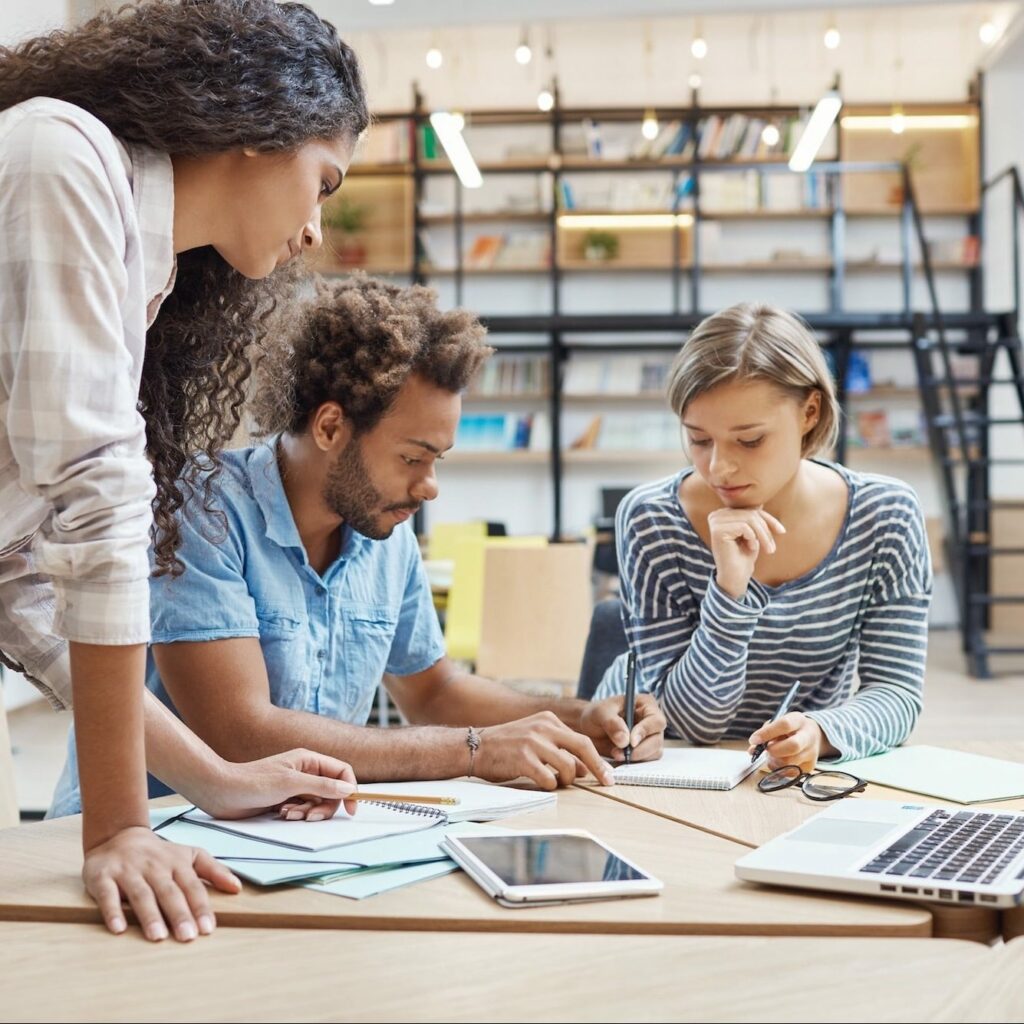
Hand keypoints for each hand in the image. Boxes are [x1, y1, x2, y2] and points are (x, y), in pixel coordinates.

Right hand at [82, 826, 240, 940]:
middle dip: (179, 914)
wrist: (119, 835)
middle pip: (169, 892)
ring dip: (150, 915)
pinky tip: (118, 929)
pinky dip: (112, 911)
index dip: (200, 907)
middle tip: (188, 937)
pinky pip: (107, 895)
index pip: (192, 886)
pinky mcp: (103, 877)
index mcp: (176, 863)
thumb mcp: (190, 856)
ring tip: (158, 937)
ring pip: (141, 894)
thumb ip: (214, 871)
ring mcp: (128, 871)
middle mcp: (154, 867)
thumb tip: (238, 888)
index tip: (208, 929)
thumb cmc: (159, 854)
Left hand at [186, 749, 357, 821]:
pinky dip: (296, 815)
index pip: (342, 771)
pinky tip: (280, 814)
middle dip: (323, 807)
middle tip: (308, 817)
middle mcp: (305, 772)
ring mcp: (295, 787)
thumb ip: (322, 786)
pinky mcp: (285, 800)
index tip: (351, 809)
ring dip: (306, 812)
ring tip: (287, 814)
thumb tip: (348, 789)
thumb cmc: (253, 782)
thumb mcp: (291, 783)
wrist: (221, 792)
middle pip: (332, 791)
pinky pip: (303, 810)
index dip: (350, 789)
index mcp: (309, 760)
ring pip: (317, 803)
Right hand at [472, 711, 613, 789]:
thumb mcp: (535, 738)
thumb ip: (559, 748)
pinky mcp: (524, 758)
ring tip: (557, 782)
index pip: (582, 739)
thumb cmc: (506, 746)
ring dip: (567, 780)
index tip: (607, 774)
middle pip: (583, 747)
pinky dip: (550, 786)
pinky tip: (542, 783)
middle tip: (607, 782)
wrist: (474, 747)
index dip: (597, 759)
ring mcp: (533, 742)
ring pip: (568, 767)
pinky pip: (549, 779)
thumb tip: (584, 769)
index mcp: (548, 719)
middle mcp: (543, 727)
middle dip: (598, 768)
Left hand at [579, 694, 665, 762]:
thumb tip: (625, 741)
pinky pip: (646, 761)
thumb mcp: (600, 713)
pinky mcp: (645, 751)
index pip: (656, 720)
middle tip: (619, 753)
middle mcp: (652, 721)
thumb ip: (612, 723)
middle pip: (657, 739)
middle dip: (640, 750)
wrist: (588, 727)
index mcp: (646, 705)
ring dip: (636, 757)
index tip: (630, 742)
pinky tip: (619, 758)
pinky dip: (634, 763)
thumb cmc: (596, 714)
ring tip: (615, 754)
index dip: (645, 732)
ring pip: (654, 753)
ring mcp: (650, 737)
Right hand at [708, 507, 785, 599]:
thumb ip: (752, 517)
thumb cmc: (744, 556)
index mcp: (722, 514)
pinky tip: (750, 548)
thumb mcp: (752, 533)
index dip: (768, 519)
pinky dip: (752, 538)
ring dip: (763, 535)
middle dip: (766, 530)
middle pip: (750, 513)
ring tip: (767, 549)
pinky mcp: (718, 530)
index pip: (749, 509)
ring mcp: (715, 522)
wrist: (735, 576)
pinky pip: (744, 526)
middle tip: (772, 548)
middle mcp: (716, 515)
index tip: (782, 531)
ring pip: (749, 519)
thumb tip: (760, 501)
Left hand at [747, 712, 825, 773]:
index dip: (767, 733)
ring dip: (774, 761)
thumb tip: (752, 750)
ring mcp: (811, 753)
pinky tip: (779, 761)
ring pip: (789, 762)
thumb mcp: (778, 723)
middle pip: (793, 746)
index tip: (754, 740)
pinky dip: (779, 769)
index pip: (784, 725)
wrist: (811, 735)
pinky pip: (790, 773)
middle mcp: (808, 737)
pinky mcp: (809, 766)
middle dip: (774, 750)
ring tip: (772, 755)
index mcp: (798, 721)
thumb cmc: (789, 729)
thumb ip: (765, 733)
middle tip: (766, 750)